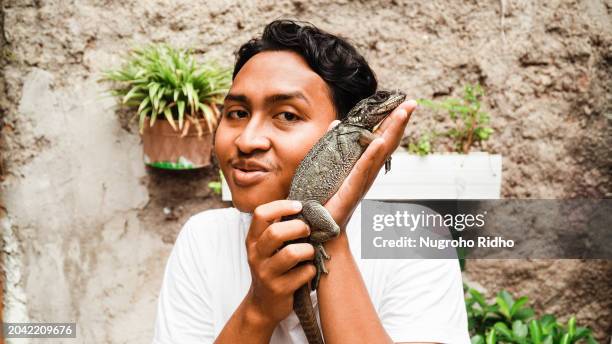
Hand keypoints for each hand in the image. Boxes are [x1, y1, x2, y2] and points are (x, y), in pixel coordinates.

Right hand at [243, 200, 316, 326]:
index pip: (260, 214)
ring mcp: (266, 274)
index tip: (298, 206)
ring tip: (310, 252)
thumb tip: (301, 202)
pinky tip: (309, 271)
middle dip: (298, 228)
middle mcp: (256, 255)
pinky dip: (311, 270)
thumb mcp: (266, 248)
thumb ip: (277, 227)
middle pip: (276, 233)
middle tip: (308, 230)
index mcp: (252, 240)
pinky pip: (304, 273)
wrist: (263, 305)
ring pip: (292, 253)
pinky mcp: (279, 289)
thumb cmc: (272, 267)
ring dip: (308, 250)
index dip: (281, 206)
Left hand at [324, 99, 416, 228]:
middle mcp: (367, 171)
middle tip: (411, 103)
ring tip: (401, 113)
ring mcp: (362, 180)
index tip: (402, 103)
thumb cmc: (325, 196)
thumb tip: (337, 123)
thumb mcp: (329, 163)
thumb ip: (334, 143)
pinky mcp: (351, 190)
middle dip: (399, 121)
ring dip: (391, 131)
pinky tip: (378, 142)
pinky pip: (362, 170)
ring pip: (380, 152)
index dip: (391, 120)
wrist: (318, 223)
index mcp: (363, 163)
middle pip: (387, 141)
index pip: (381, 137)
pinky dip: (371, 155)